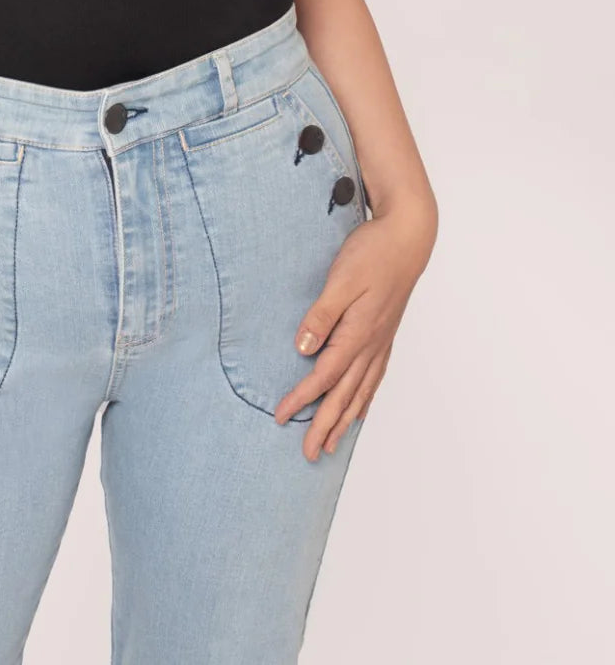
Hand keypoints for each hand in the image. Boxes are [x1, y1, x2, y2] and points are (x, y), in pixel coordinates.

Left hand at [274, 199, 436, 460]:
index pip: (324, 375)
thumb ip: (322, 314)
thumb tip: (303, 348)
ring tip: (334, 444)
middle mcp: (371, 344)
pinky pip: (375, 376)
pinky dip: (366, 397)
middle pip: (345, 394)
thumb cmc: (373, 253)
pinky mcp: (386, 332)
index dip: (302, 399)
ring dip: (346, 419)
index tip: (282, 416)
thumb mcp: (341, 279)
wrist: (408, 237)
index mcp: (358, 333)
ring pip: (362, 390)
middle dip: (326, 425)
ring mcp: (382, 340)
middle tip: (310, 454)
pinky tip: (361, 406)